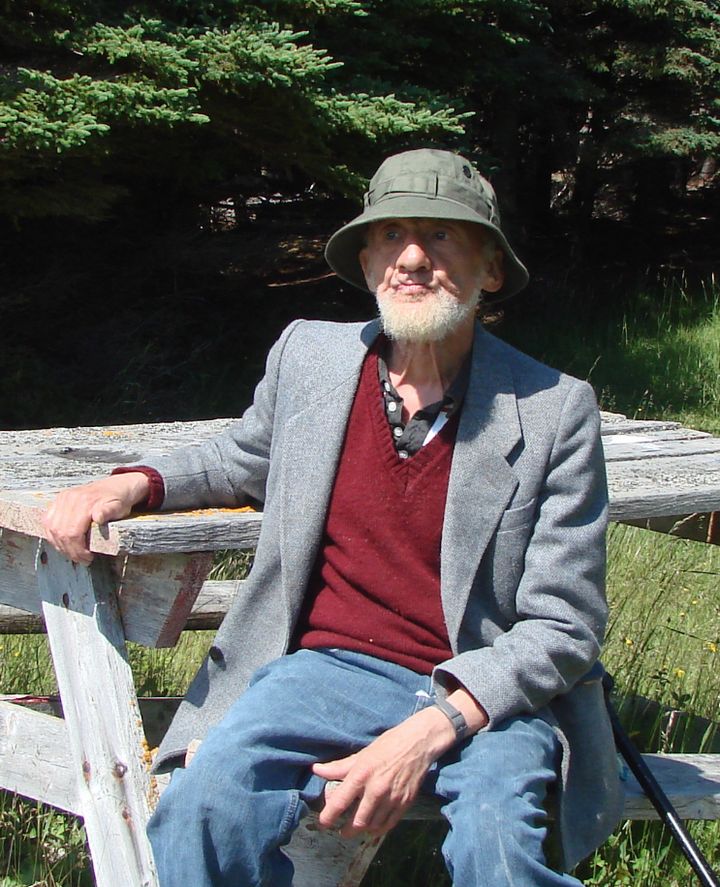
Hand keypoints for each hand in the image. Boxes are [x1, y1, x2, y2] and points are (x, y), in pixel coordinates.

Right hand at [42, 473, 149, 564]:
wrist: (116, 487)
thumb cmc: (119, 500)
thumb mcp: (119, 507)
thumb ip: (109, 511)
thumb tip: (98, 517)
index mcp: (85, 501)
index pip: (73, 532)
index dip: (78, 550)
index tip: (88, 558)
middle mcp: (70, 498)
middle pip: (61, 532)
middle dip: (70, 551)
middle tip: (82, 560)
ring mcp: (62, 498)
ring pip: (52, 528)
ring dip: (61, 545)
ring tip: (74, 554)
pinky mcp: (58, 500)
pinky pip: (48, 521)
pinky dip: (53, 536)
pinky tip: (63, 544)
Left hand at [311, 706, 455, 838]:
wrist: (418, 743)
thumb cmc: (388, 744)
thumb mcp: (361, 754)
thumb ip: (338, 767)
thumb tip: (316, 770)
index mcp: (362, 773)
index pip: (340, 801)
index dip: (329, 816)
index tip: (323, 823)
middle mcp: (376, 789)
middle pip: (358, 821)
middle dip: (347, 830)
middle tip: (341, 830)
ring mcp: (392, 798)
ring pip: (373, 826)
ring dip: (363, 830)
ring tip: (357, 827)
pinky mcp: (405, 803)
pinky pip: (389, 824)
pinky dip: (379, 829)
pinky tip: (373, 826)